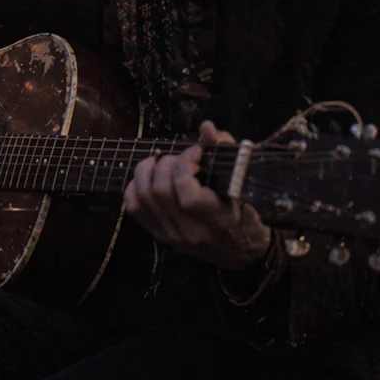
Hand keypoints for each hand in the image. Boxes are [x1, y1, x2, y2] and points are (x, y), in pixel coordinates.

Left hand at [123, 119, 271, 269]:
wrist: (240, 251)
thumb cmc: (245, 213)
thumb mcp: (242, 185)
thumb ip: (224, 152)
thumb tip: (206, 127)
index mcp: (218, 221)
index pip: (189, 195)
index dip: (187, 166)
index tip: (197, 152)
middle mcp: (191, 232)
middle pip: (161, 192)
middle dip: (167, 164)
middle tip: (181, 157)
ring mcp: (172, 236)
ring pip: (144, 198)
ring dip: (148, 171)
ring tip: (163, 161)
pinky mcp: (159, 236)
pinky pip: (134, 208)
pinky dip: (135, 187)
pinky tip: (148, 177)